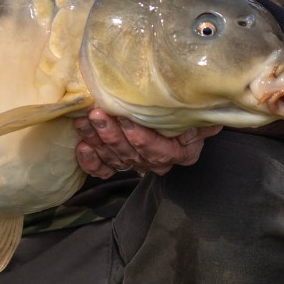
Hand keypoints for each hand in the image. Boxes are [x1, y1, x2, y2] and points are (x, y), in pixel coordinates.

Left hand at [74, 108, 220, 177]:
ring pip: (114, 157)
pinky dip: (90, 161)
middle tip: (97, 114)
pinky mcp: (119, 164)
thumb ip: (202, 123)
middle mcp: (156, 163)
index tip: (125, 118)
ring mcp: (136, 165)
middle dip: (111, 134)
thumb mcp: (201, 118)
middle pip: (131, 153)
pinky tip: (82, 146)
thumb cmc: (188, 114)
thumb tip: (201, 125)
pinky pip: (103, 169)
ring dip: (96, 140)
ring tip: (84, 121)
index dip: (140, 137)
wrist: (177, 121)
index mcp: (178, 153)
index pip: (158, 150)